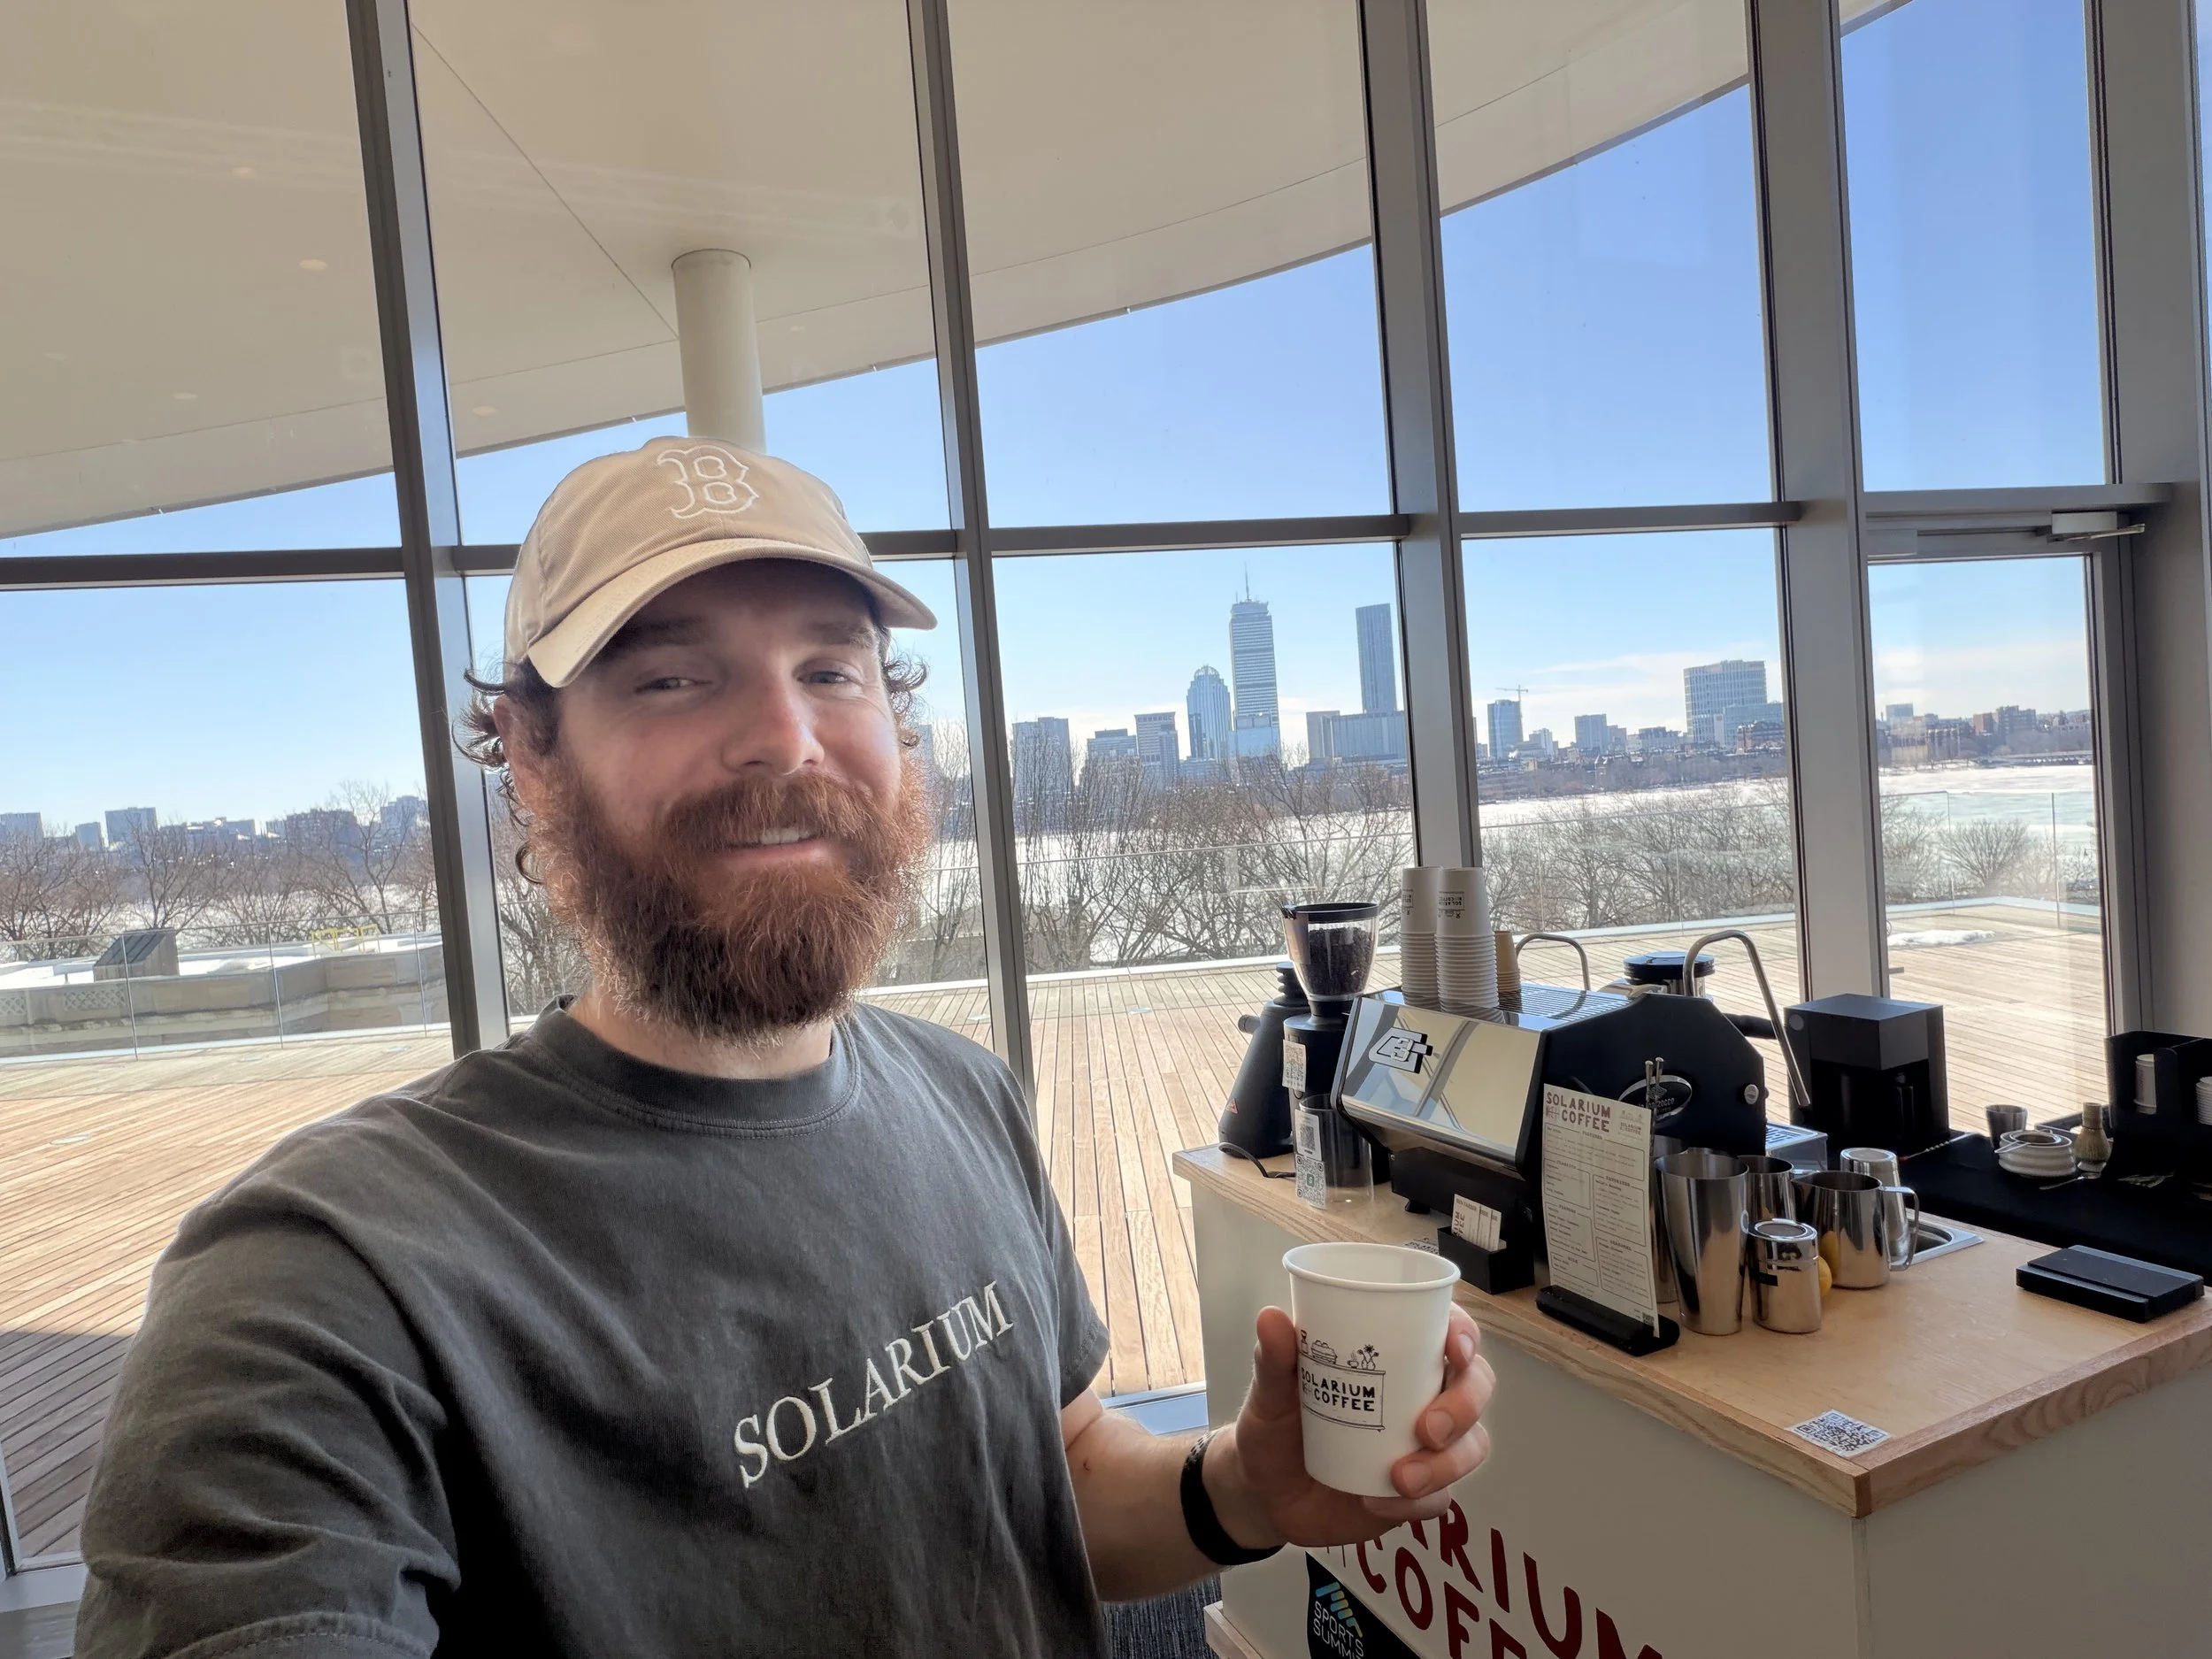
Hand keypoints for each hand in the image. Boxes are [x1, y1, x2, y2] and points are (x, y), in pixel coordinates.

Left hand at [1206, 1303, 1493, 1549]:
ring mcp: (1425, 1446)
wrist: (1264, 1493)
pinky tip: (1377, 1502)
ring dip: (1446, 1464)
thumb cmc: (1274, 1428)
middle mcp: (1420, 1394)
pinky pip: (1441, 1498)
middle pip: (1475, 1386)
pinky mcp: (1419, 1492)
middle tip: (1427, 1428)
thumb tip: (1271, 1318)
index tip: (1453, 1348)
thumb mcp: (1269, 1393)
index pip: (1448, 1330)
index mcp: (1395, 1356)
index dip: (1464, 1334)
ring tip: (1400, 1478)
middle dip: (1464, 1405)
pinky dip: (1418, 1503)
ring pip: (1471, 1445)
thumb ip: (1272, 1359)